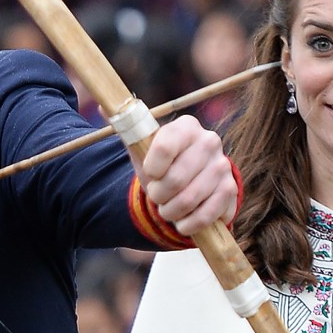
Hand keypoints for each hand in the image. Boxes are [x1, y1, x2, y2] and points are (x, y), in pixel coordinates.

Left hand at [139, 115, 237, 235]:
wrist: (188, 181)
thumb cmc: (161, 164)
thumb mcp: (143, 149)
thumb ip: (127, 130)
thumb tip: (101, 107)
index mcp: (186, 126)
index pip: (164, 148)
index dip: (151, 170)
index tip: (150, 174)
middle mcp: (209, 141)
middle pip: (174, 179)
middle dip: (158, 195)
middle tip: (157, 195)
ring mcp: (223, 165)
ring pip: (188, 200)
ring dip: (171, 212)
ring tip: (168, 208)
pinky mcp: (231, 190)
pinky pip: (205, 216)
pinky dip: (188, 225)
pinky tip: (183, 222)